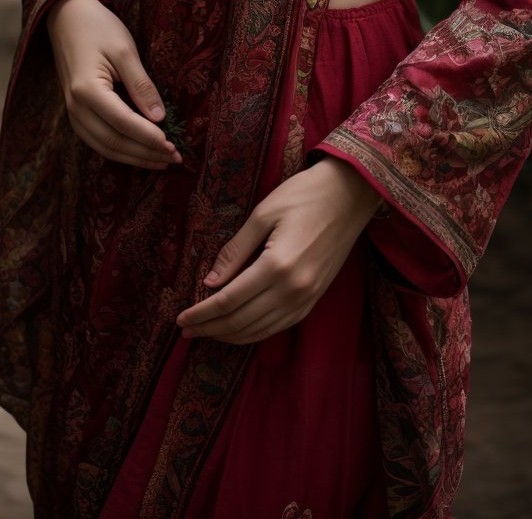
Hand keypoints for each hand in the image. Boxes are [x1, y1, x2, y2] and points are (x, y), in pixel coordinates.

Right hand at [45, 0, 182, 170]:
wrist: (68, 18)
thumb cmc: (98, 28)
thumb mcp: (125, 51)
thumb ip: (142, 85)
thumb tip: (159, 118)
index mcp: (87, 89)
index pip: (122, 123)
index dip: (149, 138)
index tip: (173, 147)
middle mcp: (75, 107)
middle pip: (113, 142)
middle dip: (145, 153)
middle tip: (175, 158)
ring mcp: (72, 112)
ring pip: (104, 147)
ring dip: (134, 157)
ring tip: (162, 160)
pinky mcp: (76, 113)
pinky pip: (97, 140)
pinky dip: (120, 149)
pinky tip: (140, 150)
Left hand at [175, 157, 381, 344]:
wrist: (350, 195)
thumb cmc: (304, 195)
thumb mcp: (263, 214)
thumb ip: (235, 250)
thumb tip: (209, 282)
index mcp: (277, 266)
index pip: (229, 300)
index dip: (202, 313)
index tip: (180, 319)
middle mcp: (293, 289)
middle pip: (242, 321)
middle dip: (210, 329)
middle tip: (186, 331)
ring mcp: (306, 298)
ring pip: (260, 330)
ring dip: (230, 335)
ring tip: (206, 333)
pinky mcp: (314, 299)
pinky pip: (279, 326)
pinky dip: (255, 332)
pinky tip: (239, 330)